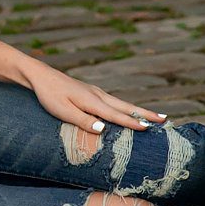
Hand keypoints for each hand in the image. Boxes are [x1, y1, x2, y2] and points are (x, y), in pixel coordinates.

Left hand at [18, 60, 162, 134]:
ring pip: (121, 103)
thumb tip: (103, 129)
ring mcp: (95, 92)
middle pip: (125, 106)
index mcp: (92, 101)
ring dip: (138, 110)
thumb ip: (83, 121)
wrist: (40, 76)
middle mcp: (97, 95)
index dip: (132, 122)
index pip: (116, 115)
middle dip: (145, 114)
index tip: (149, 128)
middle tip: (164, 119)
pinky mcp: (91, 92)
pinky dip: (126, 108)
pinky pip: (114, 102)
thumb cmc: (49, 96)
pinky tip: (128, 111)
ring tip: (154, 116)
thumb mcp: (62, 111)